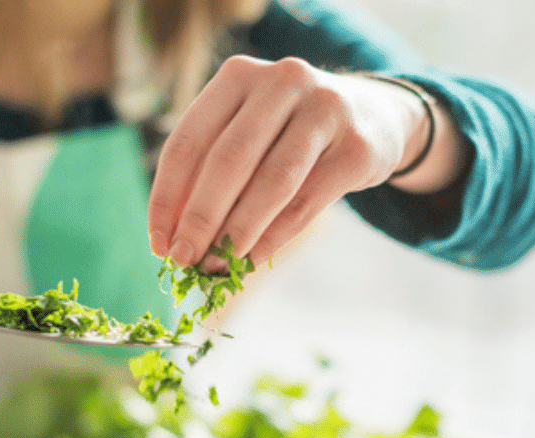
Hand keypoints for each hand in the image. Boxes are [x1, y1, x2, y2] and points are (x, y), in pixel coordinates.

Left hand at [148, 56, 464, 272]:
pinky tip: (254, 259)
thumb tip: (174, 238)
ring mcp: (326, 110)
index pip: (188, 140)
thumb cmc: (291, 133)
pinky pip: (307, 202)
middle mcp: (283, 81)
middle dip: (200, 217)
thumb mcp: (249, 133)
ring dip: (238, 232)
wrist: (375, 116)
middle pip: (229, 159)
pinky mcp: (358, 147)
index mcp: (239, 75)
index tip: (158, 243)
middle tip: (184, 259)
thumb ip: (210, 172)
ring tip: (217, 266)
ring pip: (272, 182)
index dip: (167, 197)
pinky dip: (275, 237)